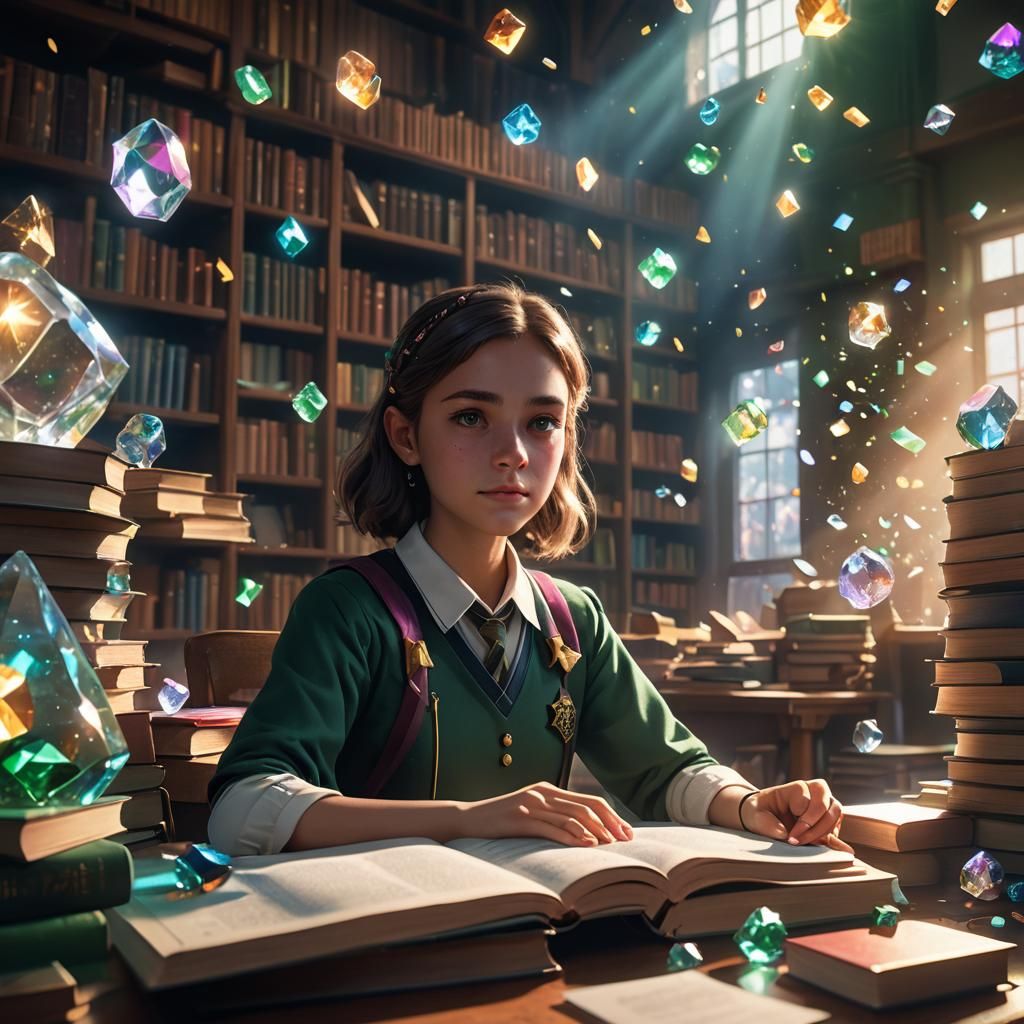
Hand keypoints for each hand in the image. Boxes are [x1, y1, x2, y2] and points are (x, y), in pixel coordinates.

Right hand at [458, 781, 633, 846]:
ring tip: (610, 845)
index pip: (590, 800)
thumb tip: (587, 834)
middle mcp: (543, 792)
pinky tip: (584, 845)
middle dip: (610, 823)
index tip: (627, 832)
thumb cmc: (502, 820)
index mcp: (548, 790)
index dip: (612, 816)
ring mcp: (531, 804)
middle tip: (626, 841)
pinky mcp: (520, 818)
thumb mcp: (531, 812)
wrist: (469, 819)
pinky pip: (551, 827)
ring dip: (595, 831)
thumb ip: (553, 816)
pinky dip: (571, 836)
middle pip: (586, 806)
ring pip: (572, 816)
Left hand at [738, 779, 852, 853]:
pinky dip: (836, 840)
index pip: (810, 802)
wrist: (762, 817)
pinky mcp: (827, 820)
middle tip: (798, 842)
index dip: (803, 822)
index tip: (790, 837)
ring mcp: (823, 804)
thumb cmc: (760, 812)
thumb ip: (769, 824)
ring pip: (836, 815)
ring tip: (807, 844)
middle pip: (830, 807)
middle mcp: (814, 792)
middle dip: (816, 829)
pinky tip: (837, 851)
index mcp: (796, 787)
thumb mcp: (757, 816)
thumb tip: (784, 833)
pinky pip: (837, 828)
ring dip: (824, 833)